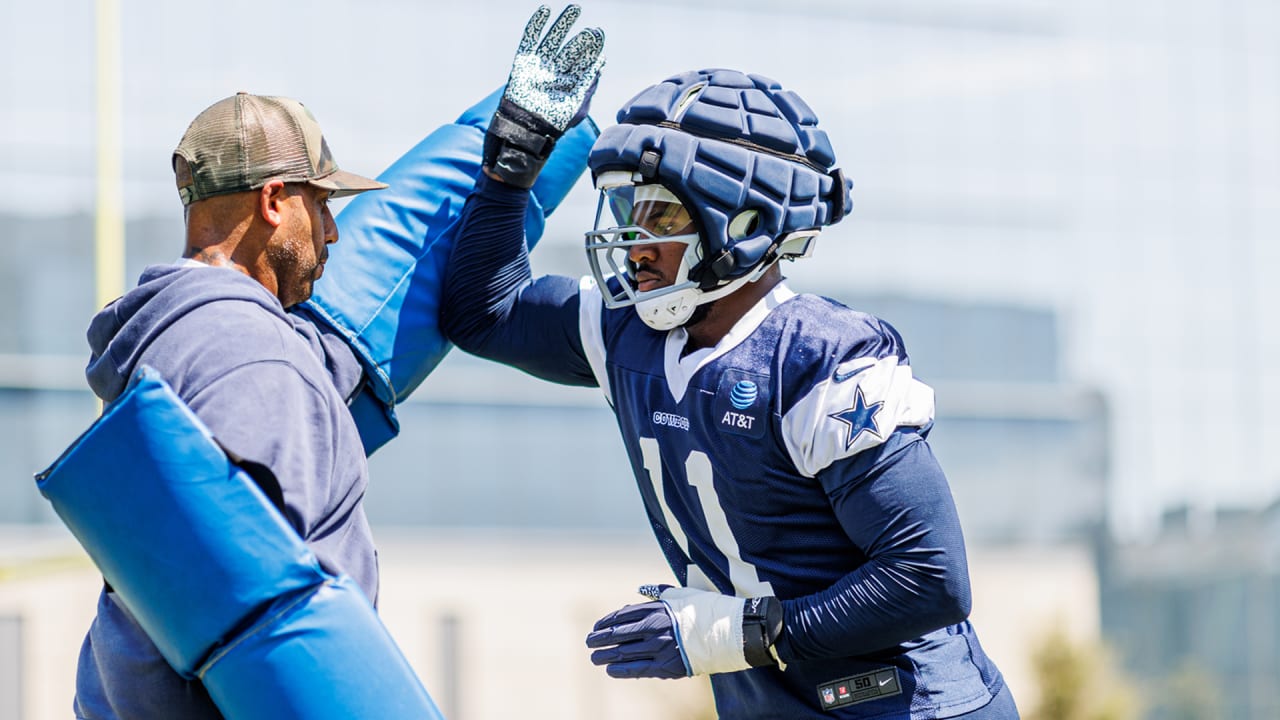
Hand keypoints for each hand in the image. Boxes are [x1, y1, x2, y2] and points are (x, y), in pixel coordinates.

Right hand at [484, 4, 604, 187]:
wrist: (523, 130)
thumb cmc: (552, 125)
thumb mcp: (577, 109)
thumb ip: (589, 86)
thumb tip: (600, 63)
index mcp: (572, 81)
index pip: (586, 59)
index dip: (594, 47)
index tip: (599, 37)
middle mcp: (557, 71)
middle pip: (573, 47)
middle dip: (584, 37)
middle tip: (593, 30)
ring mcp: (540, 65)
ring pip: (553, 38)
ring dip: (563, 23)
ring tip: (575, 9)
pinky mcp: (523, 61)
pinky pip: (529, 39)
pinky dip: (536, 24)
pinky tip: (545, 10)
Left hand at [586, 585, 783, 678]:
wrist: (729, 631)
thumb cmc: (706, 609)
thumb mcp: (682, 593)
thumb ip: (659, 592)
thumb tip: (641, 589)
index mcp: (657, 609)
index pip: (622, 616)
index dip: (606, 622)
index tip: (596, 626)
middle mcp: (654, 628)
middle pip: (618, 634)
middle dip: (600, 639)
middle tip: (589, 642)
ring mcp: (660, 648)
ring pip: (624, 652)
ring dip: (606, 655)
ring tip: (594, 658)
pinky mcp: (668, 666)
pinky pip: (639, 669)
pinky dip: (622, 670)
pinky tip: (611, 669)